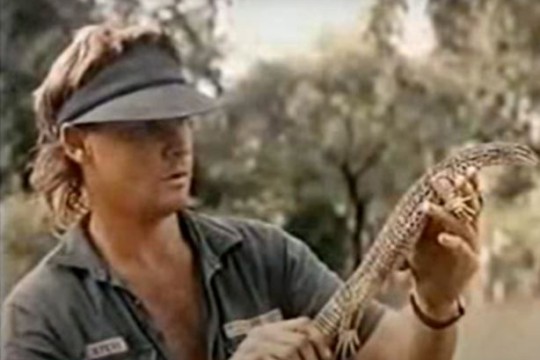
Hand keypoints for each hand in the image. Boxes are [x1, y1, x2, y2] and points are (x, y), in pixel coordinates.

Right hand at [230, 317, 331, 359]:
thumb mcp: (277, 355)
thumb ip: (293, 350)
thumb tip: (327, 354)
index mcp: (271, 329)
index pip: (304, 323)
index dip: (321, 339)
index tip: (329, 358)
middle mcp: (262, 333)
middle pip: (300, 339)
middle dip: (313, 359)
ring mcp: (252, 345)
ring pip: (290, 350)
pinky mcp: (247, 357)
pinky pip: (273, 359)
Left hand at [409, 168, 482, 317]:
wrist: (430, 294)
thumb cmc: (423, 262)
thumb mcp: (419, 237)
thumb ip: (421, 219)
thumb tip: (413, 194)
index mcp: (460, 223)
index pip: (467, 200)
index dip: (466, 185)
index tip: (455, 169)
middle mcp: (469, 233)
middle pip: (467, 208)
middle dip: (454, 193)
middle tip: (439, 181)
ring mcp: (471, 248)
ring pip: (462, 227)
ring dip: (443, 215)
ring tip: (425, 206)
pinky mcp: (470, 265)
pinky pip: (463, 251)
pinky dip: (453, 242)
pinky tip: (441, 237)